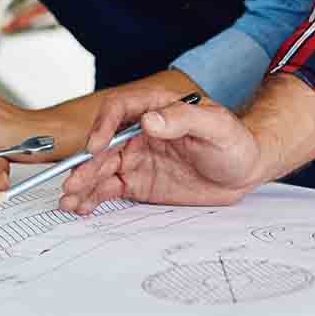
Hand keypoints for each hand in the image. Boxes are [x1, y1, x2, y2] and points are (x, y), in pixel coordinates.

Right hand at [58, 85, 264, 213]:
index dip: (104, 126)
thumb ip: (184, 119)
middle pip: (104, 144)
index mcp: (157, 109)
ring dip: (83, 183)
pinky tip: (81, 206)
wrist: (245, 171)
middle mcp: (141, 131)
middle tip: (72, 183)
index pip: (120, 110)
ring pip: (102, 168)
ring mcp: (137, 157)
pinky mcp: (138, 181)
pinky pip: (109, 187)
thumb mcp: (216, 126)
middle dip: (86, 164)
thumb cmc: (235, 142)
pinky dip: (93, 197)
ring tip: (69, 200)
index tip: (97, 146)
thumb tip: (150, 120)